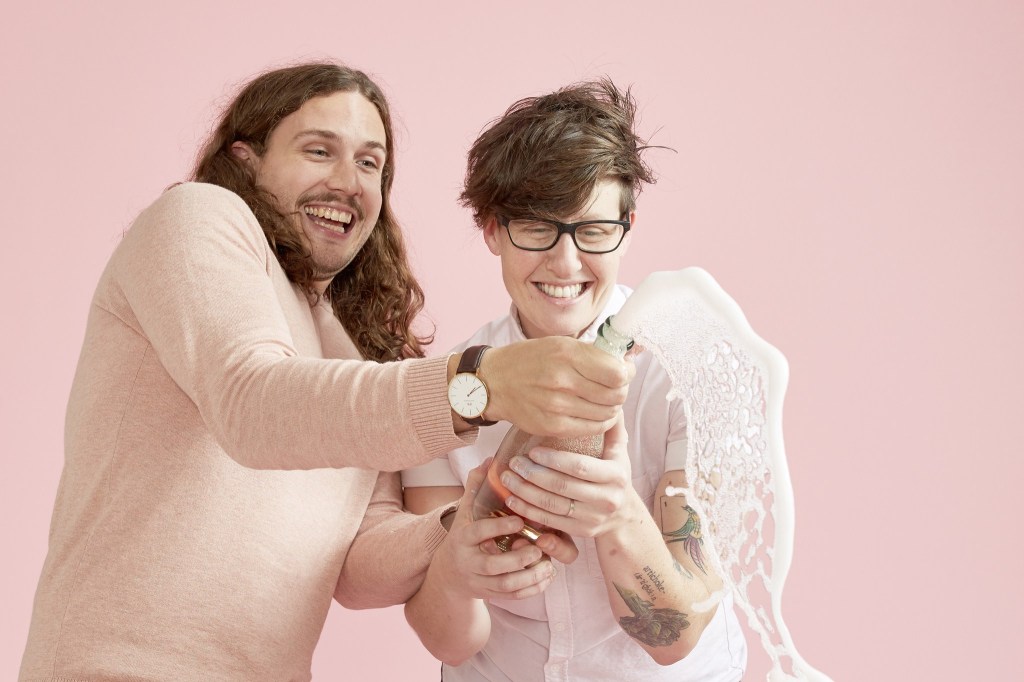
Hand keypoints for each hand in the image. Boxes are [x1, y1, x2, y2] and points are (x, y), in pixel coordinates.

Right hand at [432, 464, 563, 600]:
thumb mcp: (465, 512)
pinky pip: (513, 597)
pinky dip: (532, 589)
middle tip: (539, 547)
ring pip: (505, 585)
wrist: (448, 575)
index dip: (498, 527)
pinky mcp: (490, 595)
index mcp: (462, 539)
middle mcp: (468, 562)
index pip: (477, 533)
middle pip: (493, 566)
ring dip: (529, 576)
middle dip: (519, 558)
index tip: (520, 520)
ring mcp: (479, 582)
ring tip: (547, 563)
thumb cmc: (463, 536)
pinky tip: (547, 575)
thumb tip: (490, 459)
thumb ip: (476, 486)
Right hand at [480, 337, 634, 437]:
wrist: (494, 382)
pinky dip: (601, 422)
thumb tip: (626, 364)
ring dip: (612, 407)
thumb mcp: (559, 344)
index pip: (617, 372)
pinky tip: (595, 413)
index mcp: (567, 354)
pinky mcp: (553, 426)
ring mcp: (557, 406)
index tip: (624, 371)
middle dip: (622, 391)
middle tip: (615, 387)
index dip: (627, 373)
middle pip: (616, 394)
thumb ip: (592, 354)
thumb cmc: (529, 360)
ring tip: (603, 400)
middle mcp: (562, 380)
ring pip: (608, 413)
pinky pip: (593, 428)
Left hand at [499, 416, 644, 537]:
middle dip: (533, 474)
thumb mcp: (619, 452)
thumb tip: (610, 402)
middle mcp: (606, 499)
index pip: (579, 467)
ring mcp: (593, 518)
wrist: (623, 516)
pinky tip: (512, 499)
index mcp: (615, 475)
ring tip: (507, 478)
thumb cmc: (615, 476)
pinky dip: (528, 510)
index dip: (554, 459)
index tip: (532, 451)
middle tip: (513, 462)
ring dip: (525, 492)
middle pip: (562, 486)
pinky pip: (549, 521)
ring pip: (552, 505)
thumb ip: (612, 428)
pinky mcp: (581, 531)